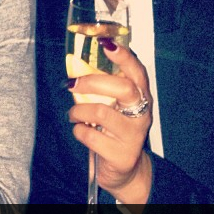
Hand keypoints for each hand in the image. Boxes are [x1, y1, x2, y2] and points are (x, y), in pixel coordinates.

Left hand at [67, 39, 152, 203]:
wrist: (125, 170)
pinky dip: (78, 131)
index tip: (106, 43)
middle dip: (91, 82)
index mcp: (140, 96)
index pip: (137, 71)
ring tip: (73, 115)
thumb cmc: (113, 129)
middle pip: (122, 88)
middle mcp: (142, 113)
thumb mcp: (110, 104)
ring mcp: (134, 135)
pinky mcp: (122, 154)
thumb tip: (74, 63)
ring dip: (78, 111)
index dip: (123, 56)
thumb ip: (98, 86)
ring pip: (101, 112)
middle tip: (71, 84)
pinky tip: (81, 131)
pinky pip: (91, 135)